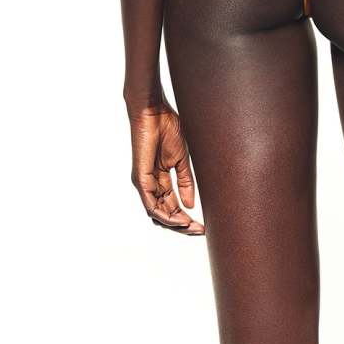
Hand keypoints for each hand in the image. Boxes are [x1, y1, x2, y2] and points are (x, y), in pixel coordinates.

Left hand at [128, 101, 203, 235]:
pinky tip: (180, 219)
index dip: (185, 218)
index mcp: (160, 179)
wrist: (154, 112)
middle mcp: (150, 185)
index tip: (202, 226)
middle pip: (164, 214)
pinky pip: (150, 205)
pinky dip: (165, 215)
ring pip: (157, 214)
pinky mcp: (140, 179)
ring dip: (175, 224)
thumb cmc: (167, 128)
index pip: (171, 206)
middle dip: (182, 225)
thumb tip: (191, 204)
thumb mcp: (181, 160)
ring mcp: (144, 183)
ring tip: (191, 227)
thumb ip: (185, 182)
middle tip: (198, 231)